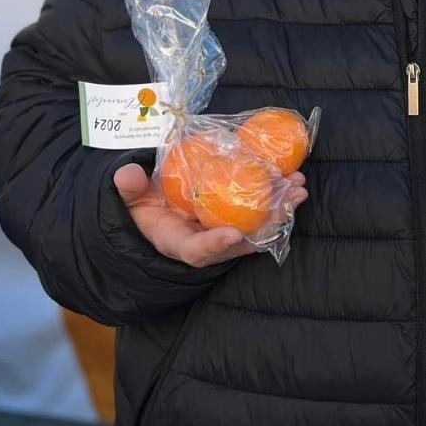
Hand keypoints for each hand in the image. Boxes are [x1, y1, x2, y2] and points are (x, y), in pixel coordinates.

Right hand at [113, 162, 307, 268]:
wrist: (152, 208)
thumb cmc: (141, 205)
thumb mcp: (130, 197)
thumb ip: (129, 188)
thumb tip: (126, 174)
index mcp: (175, 241)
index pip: (195, 251)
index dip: (214, 245)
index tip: (233, 234)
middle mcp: (203, 242)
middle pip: (236, 243)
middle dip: (263, 226)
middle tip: (287, 202)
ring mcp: (220, 233)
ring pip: (253, 229)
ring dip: (278, 211)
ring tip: (298, 190)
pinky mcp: (232, 220)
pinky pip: (257, 215)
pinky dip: (275, 201)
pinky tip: (293, 184)